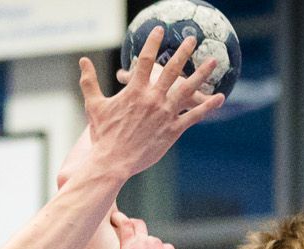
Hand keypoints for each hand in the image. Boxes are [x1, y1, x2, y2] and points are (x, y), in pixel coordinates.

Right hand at [76, 28, 223, 181]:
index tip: (159, 30)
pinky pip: (194, 116)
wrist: (113, 162)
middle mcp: (153, 99)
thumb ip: (89, 81)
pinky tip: (220, 97)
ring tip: (213, 61)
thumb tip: (82, 60)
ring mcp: (165, 114)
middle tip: (193, 39)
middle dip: (184, 52)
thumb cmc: (103, 135)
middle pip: (172, 70)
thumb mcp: (94, 105)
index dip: (153, 43)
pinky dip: (208, 106)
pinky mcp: (173, 130)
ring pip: (187, 89)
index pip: (146, 60)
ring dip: (202, 74)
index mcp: (135, 90)